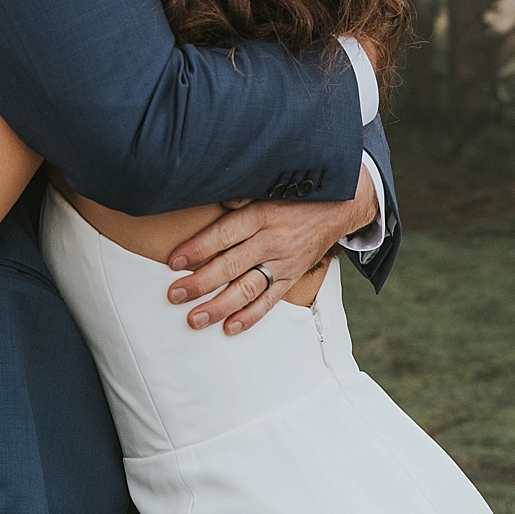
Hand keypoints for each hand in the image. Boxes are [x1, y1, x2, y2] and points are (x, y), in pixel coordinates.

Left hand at [166, 164, 377, 334]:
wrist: (339, 206)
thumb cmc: (296, 195)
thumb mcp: (269, 186)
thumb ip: (240, 195)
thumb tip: (213, 197)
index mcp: (261, 215)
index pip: (224, 234)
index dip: (198, 248)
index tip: (175, 261)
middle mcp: (271, 241)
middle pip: (231, 265)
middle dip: (200, 283)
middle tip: (175, 295)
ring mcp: (283, 263)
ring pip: (248, 288)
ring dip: (219, 306)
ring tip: (195, 319)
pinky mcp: (292, 277)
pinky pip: (270, 301)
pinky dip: (250, 316)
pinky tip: (230, 327)